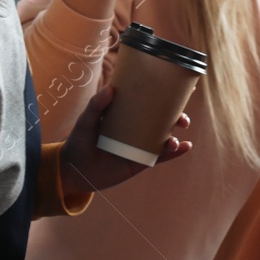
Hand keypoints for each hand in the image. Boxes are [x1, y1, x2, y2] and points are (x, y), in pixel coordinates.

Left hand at [60, 84, 191, 197]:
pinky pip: (161, 158)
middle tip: (182, 120)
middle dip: (177, 119)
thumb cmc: (78, 142)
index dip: (164, 99)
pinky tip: (186, 147)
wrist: (73, 171)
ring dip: (176, 139)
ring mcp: (139, 147)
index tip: (177, 93)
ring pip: (164, 140)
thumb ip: (96, 105)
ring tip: (174, 141)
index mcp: (126, 116)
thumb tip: (111, 88)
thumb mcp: (86, 121)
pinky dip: (175, 153)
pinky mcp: (140, 163)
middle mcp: (136, 130)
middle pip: (162, 122)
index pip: (148, 104)